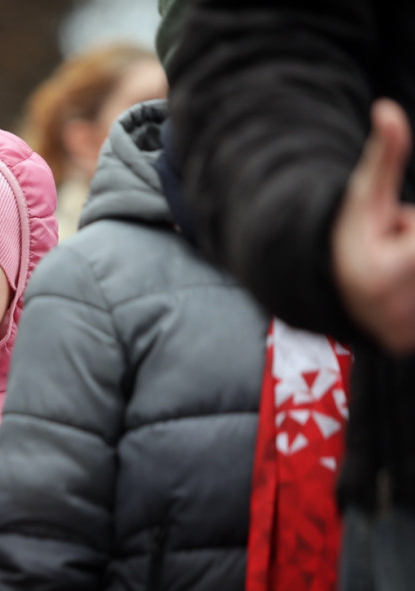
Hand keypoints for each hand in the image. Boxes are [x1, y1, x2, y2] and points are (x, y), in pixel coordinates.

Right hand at [332, 98, 414, 353]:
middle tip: (393, 251)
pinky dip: (413, 291)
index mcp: (399, 270)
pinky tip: (396, 293)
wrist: (323, 295)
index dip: (409, 227)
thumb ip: (386, 156)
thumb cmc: (344, 239)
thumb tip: (387, 109)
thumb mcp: (363, 198)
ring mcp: (409, 330)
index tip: (390, 239)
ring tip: (395, 272)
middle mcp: (407, 307)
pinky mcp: (409, 343)